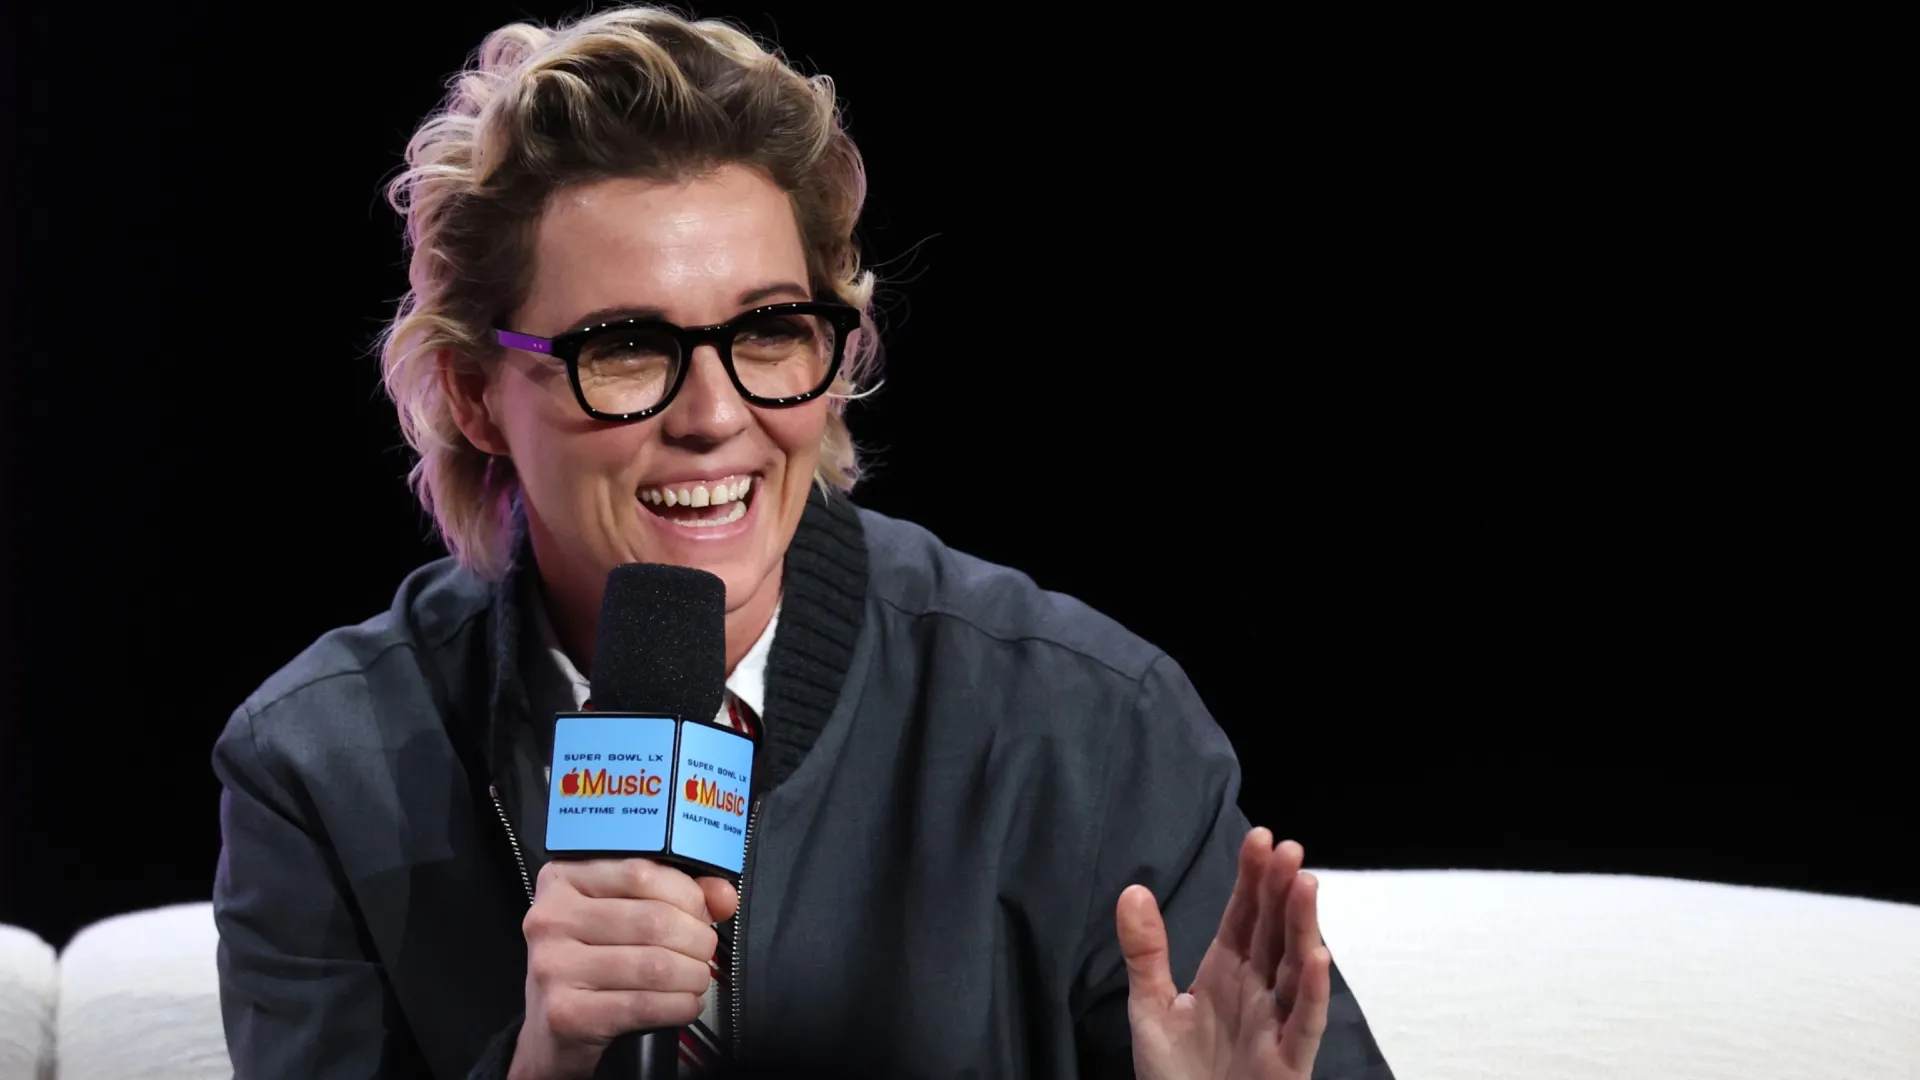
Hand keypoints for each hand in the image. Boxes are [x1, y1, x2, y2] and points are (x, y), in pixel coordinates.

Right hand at [510, 858, 739, 1079]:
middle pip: (653, 920)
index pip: (641, 871)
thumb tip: (723, 895)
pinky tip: (684, 1004)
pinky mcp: (566, 1013)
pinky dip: (679, 1006)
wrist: (555, 1028)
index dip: (687, 894)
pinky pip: (645, 1005)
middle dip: (696, 939)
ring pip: (655, 965)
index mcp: (564, 879)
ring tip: (696, 979)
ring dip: (692, 975)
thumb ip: (677, 893)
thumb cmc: (593, 961)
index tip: (702, 912)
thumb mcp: (624, 914)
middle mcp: (551, 918)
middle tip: (703, 951)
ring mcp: (553, 966)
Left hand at [1118, 828, 1330, 1079]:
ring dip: (1302, 927)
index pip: (1244, 916)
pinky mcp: (1286, 1062)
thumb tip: (1132, 889)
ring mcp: (1275, 1024)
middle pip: (1273, 933)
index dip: (1252, 879)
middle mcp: (1257, 991)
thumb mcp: (1151, 1007)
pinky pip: (1303, 1023)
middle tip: (1288, 849)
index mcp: (1226, 972)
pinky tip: (1318, 957)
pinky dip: (1313, 992)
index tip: (1259, 838)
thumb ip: (1145, 951)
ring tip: (1306, 884)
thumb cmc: (1175, 1077)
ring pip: (1295, 968)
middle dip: (1281, 891)